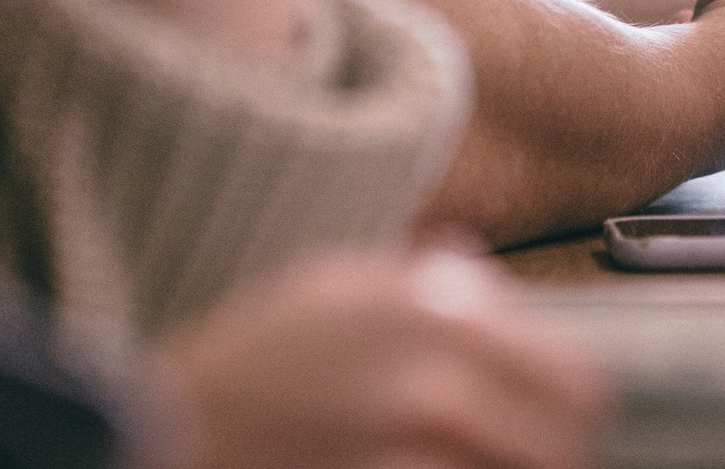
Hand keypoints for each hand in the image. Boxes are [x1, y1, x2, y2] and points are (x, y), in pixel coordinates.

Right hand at [139, 248, 612, 468]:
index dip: (570, 413)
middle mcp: (423, 372)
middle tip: (515, 459)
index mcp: (424, 309)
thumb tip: (482, 274)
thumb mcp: (326, 292)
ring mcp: (399, 444)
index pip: (571, 378)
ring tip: (455, 462)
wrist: (153, 438)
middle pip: (555, 446)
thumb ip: (418, 282)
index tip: (561, 428)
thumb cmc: (241, 370)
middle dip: (545, 458)